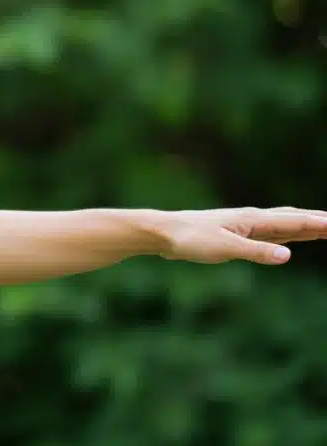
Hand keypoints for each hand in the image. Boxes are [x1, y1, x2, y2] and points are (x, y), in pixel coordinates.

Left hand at [154, 207, 326, 264]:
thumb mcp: (225, 248)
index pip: (296, 222)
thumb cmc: (191, 239)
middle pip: (294, 219)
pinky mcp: (237, 234)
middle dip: (319, 222)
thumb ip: (256, 252)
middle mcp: (253, 219)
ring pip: (284, 224)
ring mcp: (245, 225)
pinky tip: (289, 237)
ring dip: (306, 225)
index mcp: (254, 220)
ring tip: (325, 227)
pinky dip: (287, 233)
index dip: (320, 224)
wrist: (164, 233)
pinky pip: (270, 232)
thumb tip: (288, 255)